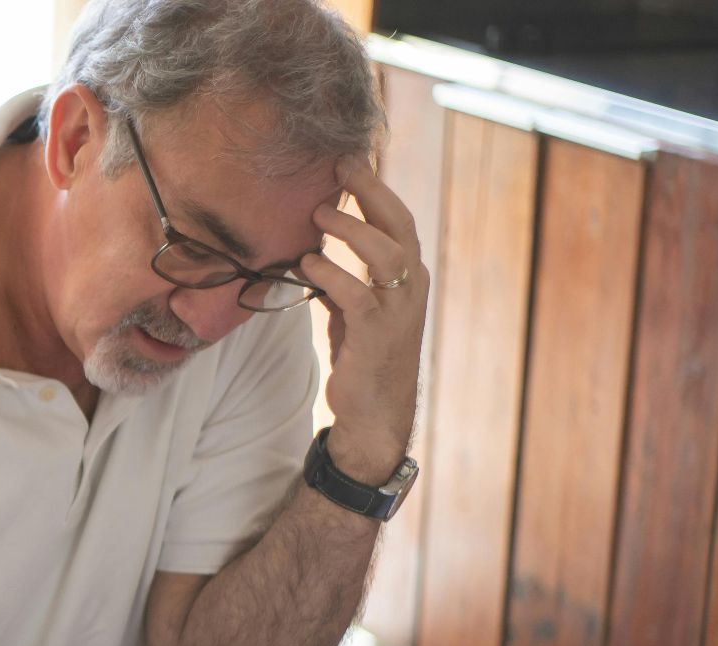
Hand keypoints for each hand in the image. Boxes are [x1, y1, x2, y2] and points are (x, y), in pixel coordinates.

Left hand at [301, 158, 429, 481]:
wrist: (375, 412)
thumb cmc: (364, 356)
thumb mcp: (355, 309)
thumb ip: (343, 279)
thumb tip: (310, 252)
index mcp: (407, 275)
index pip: (397, 219)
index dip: (375, 188)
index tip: (347, 161)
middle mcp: (410, 286)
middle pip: (399, 224)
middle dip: (371, 191)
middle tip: (339, 168)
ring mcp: (398, 310)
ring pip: (385, 253)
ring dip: (350, 229)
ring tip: (318, 215)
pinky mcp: (377, 334)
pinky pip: (356, 294)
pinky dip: (330, 275)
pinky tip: (306, 264)